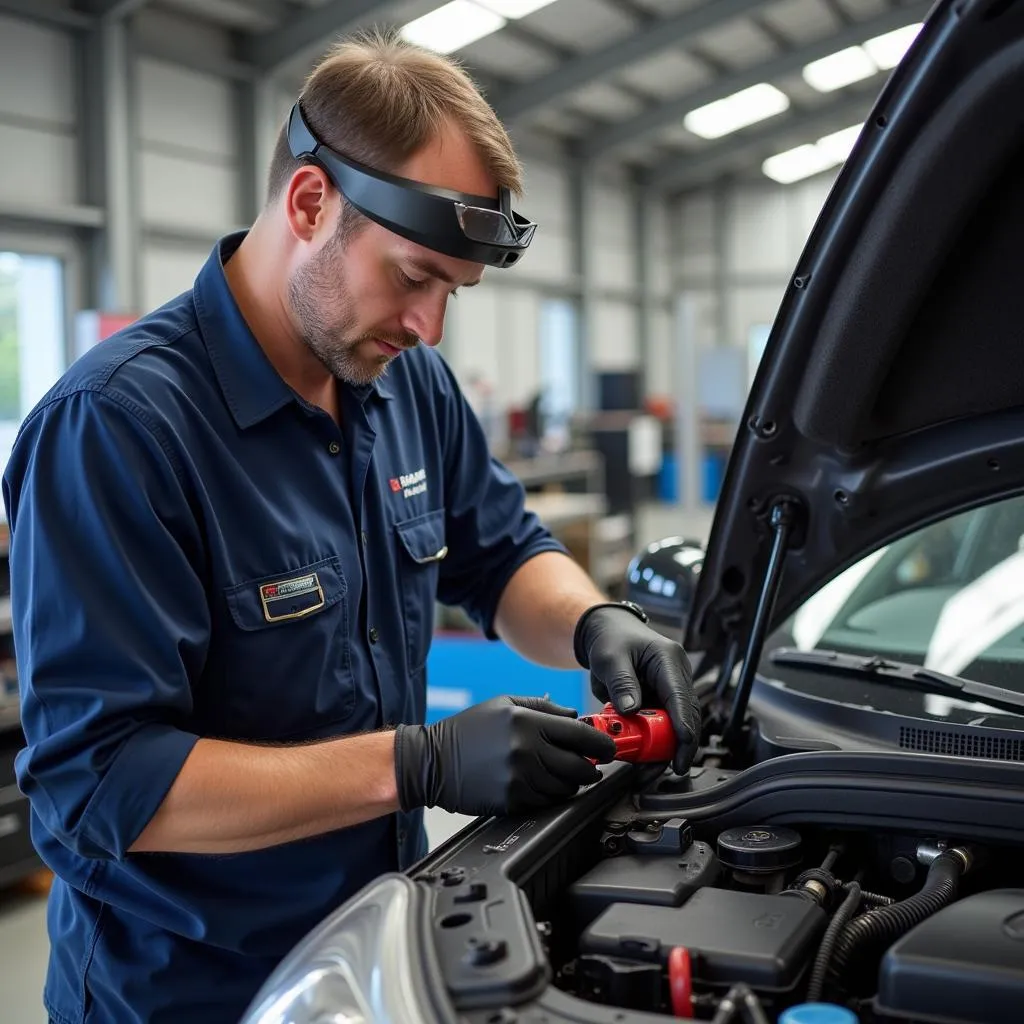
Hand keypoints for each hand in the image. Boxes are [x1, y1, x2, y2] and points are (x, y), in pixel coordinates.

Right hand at [394, 695, 616, 816]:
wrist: (434, 761)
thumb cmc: (469, 730)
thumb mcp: (504, 703)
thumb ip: (543, 707)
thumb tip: (575, 716)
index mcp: (527, 721)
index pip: (579, 733)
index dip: (601, 742)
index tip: (609, 747)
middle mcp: (526, 749)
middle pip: (580, 765)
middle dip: (591, 766)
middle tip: (591, 764)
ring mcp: (519, 777)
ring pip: (567, 786)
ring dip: (573, 782)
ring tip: (565, 774)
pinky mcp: (512, 800)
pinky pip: (547, 801)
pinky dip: (553, 795)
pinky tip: (544, 785)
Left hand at [574, 604, 701, 774]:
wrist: (607, 632)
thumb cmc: (611, 638)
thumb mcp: (610, 657)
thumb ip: (621, 682)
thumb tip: (631, 710)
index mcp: (668, 660)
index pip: (681, 698)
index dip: (684, 729)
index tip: (680, 754)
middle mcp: (675, 676)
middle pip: (685, 717)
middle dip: (677, 747)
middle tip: (664, 771)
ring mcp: (669, 690)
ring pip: (674, 726)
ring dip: (662, 750)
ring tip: (645, 772)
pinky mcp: (659, 701)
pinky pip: (659, 726)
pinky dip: (650, 743)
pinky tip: (639, 759)